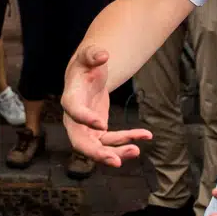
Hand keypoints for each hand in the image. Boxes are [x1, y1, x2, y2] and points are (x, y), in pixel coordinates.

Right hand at [61, 45, 151, 166]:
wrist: (87, 77)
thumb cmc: (86, 66)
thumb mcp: (88, 56)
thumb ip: (93, 54)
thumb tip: (102, 55)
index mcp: (70, 99)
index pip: (74, 112)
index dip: (85, 119)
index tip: (101, 124)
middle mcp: (74, 120)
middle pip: (81, 142)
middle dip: (98, 154)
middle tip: (116, 161)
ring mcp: (86, 129)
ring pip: (99, 147)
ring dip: (117, 151)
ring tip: (136, 149)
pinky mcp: (98, 132)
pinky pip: (113, 141)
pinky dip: (129, 139)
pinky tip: (146, 135)